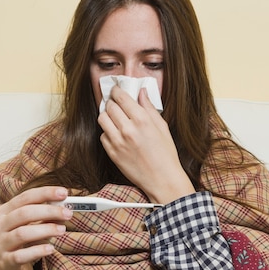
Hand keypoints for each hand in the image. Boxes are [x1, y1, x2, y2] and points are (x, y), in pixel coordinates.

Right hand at [0, 186, 71, 269]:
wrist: (10, 268)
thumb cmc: (25, 241)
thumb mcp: (34, 225)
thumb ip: (47, 215)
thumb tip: (65, 207)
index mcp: (4, 211)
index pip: (25, 197)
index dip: (45, 193)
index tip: (64, 193)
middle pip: (24, 213)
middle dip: (49, 211)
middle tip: (68, 214)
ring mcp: (0, 244)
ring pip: (22, 233)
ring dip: (46, 230)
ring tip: (62, 230)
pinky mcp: (6, 262)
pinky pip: (22, 255)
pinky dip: (38, 251)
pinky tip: (51, 249)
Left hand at [98, 86, 194, 203]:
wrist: (162, 179)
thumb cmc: (166, 154)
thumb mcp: (162, 127)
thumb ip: (149, 108)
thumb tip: (142, 93)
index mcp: (142, 120)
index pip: (121, 97)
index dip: (116, 91)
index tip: (116, 90)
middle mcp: (128, 129)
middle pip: (110, 106)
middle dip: (112, 102)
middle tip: (117, 104)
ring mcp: (118, 142)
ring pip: (102, 119)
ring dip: (107, 116)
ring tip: (115, 118)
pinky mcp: (112, 153)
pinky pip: (103, 136)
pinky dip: (108, 132)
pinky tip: (117, 134)